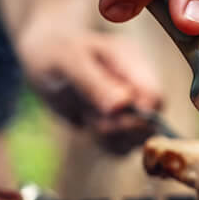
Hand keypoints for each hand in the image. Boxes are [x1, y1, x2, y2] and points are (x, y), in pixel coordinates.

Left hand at [17, 26, 162, 151]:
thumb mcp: (70, 62)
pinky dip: (103, 143)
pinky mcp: (119, 126)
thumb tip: (122, 105)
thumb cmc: (56, 52)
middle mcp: (138, 88)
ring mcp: (131, 108)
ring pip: (135, 140)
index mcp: (133, 63)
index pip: (155, 96)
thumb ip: (95, 83)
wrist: (43, 59)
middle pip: (150, 124)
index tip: (110, 114)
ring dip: (109, 137)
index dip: (140, 114)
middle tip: (92, 117)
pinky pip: (121, 147)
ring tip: (85, 114)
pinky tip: (87, 123)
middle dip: (120, 128)